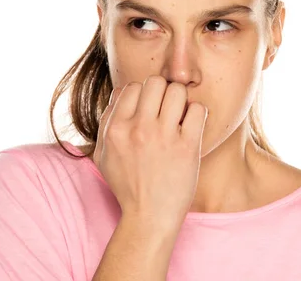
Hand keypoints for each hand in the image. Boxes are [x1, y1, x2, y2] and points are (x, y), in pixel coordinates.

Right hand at [92, 75, 207, 227]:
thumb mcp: (103, 155)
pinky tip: (191, 127)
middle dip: (163, 91)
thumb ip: (106, 122)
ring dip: (181, 101)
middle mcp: (138, 129)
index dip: (143, 94)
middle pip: (156, 82)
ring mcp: (163, 137)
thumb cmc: (127, 186)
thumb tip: (119, 94)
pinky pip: (198, 110)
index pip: (132, 87)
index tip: (150, 108)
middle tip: (167, 108)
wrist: (149, 217)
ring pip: (177, 91)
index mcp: (116, 129)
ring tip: (180, 117)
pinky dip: (197, 114)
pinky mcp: (187, 147)